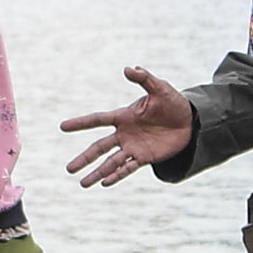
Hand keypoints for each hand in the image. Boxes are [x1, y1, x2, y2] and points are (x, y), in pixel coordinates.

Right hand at [59, 68, 196, 186]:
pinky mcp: (144, 157)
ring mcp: (133, 147)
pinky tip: (105, 183)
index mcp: (124, 116)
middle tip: (69, 169)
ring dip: (97, 173)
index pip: (98, 120)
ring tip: (83, 184)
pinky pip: (128, 168)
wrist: (189, 120)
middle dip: (84, 158)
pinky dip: (117, 176)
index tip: (63, 127)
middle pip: (99, 148)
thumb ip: (144, 78)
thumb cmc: (172, 102)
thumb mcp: (159, 88)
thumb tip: (130, 68)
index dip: (80, 123)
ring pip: (111, 162)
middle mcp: (124, 133)